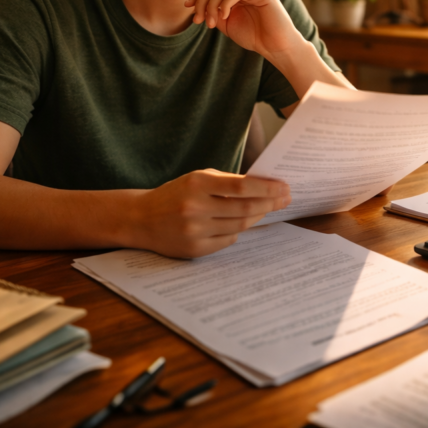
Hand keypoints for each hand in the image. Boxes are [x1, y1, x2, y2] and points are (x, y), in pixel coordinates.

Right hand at [130, 169, 290, 258]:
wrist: (141, 218)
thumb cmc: (176, 194)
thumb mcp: (197, 178)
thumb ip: (227, 181)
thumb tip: (265, 186)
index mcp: (196, 184)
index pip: (241, 186)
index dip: (266, 188)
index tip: (284, 187)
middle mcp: (195, 207)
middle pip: (245, 208)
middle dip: (270, 203)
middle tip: (286, 199)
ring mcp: (195, 230)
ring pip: (240, 225)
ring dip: (259, 217)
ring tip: (269, 209)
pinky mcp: (195, 249)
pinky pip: (228, 239)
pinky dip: (238, 230)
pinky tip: (244, 223)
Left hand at [186, 0, 303, 59]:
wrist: (276, 47)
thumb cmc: (255, 37)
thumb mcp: (227, 23)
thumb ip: (214, 11)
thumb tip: (195, 2)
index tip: (188, 6)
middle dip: (202, 1)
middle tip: (197, 20)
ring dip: (211, 5)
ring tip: (211, 23)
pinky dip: (225, 4)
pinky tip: (224, 17)